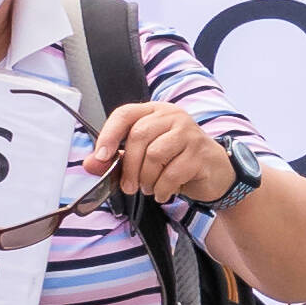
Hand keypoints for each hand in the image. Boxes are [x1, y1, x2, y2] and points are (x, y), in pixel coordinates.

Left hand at [87, 102, 244, 205]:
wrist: (215, 172)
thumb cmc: (176, 161)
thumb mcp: (144, 158)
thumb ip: (117, 159)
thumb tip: (90, 164)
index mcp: (155, 112)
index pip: (125, 114)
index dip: (109, 135)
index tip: (101, 157)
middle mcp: (172, 116)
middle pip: (139, 136)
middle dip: (130, 167)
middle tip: (129, 186)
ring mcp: (188, 132)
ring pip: (155, 155)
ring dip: (147, 179)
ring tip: (149, 188)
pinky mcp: (200, 152)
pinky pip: (172, 173)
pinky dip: (162, 188)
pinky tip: (163, 192)